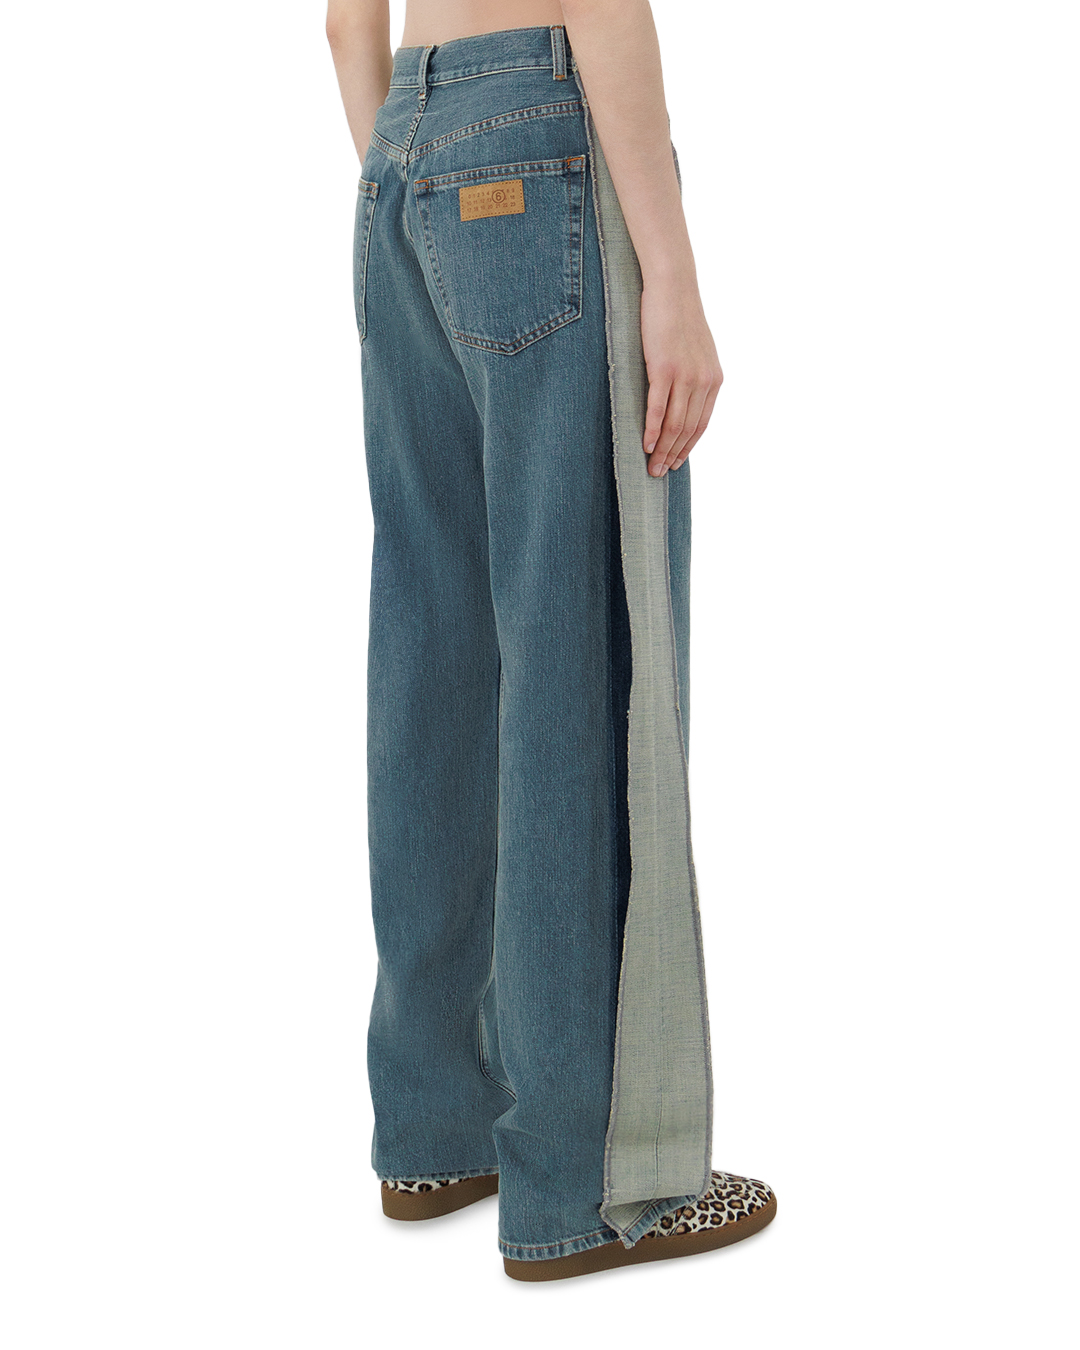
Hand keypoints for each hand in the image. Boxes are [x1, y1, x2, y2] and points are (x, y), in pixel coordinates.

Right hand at [639, 282, 722, 475]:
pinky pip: (658, 407)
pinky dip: (652, 429)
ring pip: (674, 423)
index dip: (688, 447)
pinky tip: (645, 444)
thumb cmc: (678, 318)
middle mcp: (703, 381)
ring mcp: (685, 375)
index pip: (701, 424)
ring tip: (651, 465)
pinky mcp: (664, 368)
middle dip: (673, 455)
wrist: (672, 288)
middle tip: (659, 472)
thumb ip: (693, 377)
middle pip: (688, 429)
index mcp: (713, 380)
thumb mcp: (695, 351)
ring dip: (662, 449)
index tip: (677, 462)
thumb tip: (683, 399)